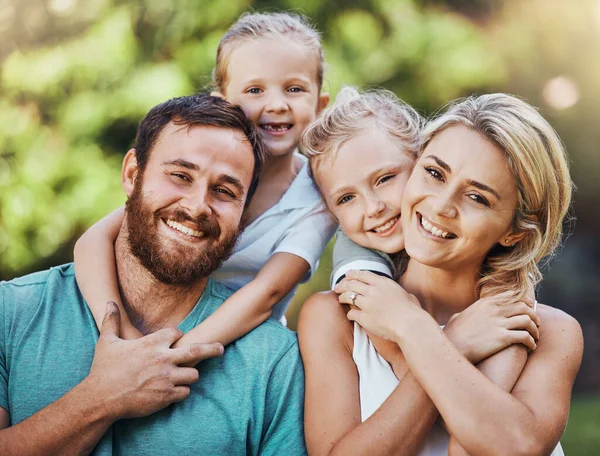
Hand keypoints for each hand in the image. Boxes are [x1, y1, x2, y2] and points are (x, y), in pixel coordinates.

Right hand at [84, 302, 223, 419]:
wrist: (101, 398)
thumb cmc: (103, 369)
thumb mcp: (107, 342)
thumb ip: (112, 320)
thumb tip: (110, 302)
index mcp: (152, 343)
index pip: (176, 333)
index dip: (176, 335)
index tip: (175, 339)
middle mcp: (163, 359)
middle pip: (196, 351)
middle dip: (211, 349)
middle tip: (221, 348)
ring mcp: (167, 379)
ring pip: (194, 374)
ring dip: (191, 374)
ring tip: (186, 375)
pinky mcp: (166, 396)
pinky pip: (185, 392)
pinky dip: (182, 391)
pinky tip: (175, 391)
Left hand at [334, 270, 423, 341]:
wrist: (409, 324)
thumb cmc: (412, 312)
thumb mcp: (406, 295)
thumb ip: (399, 293)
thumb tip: (405, 296)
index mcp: (382, 282)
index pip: (362, 274)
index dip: (353, 274)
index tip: (347, 275)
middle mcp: (372, 290)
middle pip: (351, 284)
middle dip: (342, 284)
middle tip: (337, 287)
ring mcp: (366, 303)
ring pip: (348, 296)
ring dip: (342, 297)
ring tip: (340, 298)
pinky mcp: (363, 317)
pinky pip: (351, 313)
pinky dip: (350, 314)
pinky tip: (350, 315)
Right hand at [444, 291, 539, 363]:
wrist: (452, 346)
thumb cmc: (453, 333)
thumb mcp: (459, 315)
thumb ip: (467, 311)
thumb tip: (464, 313)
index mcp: (486, 303)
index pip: (511, 296)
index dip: (524, 302)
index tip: (530, 307)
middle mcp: (494, 310)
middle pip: (523, 307)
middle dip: (533, 315)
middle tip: (536, 324)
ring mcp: (499, 323)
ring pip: (528, 321)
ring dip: (535, 329)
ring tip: (535, 336)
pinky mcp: (503, 337)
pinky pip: (525, 336)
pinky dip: (531, 342)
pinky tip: (531, 347)